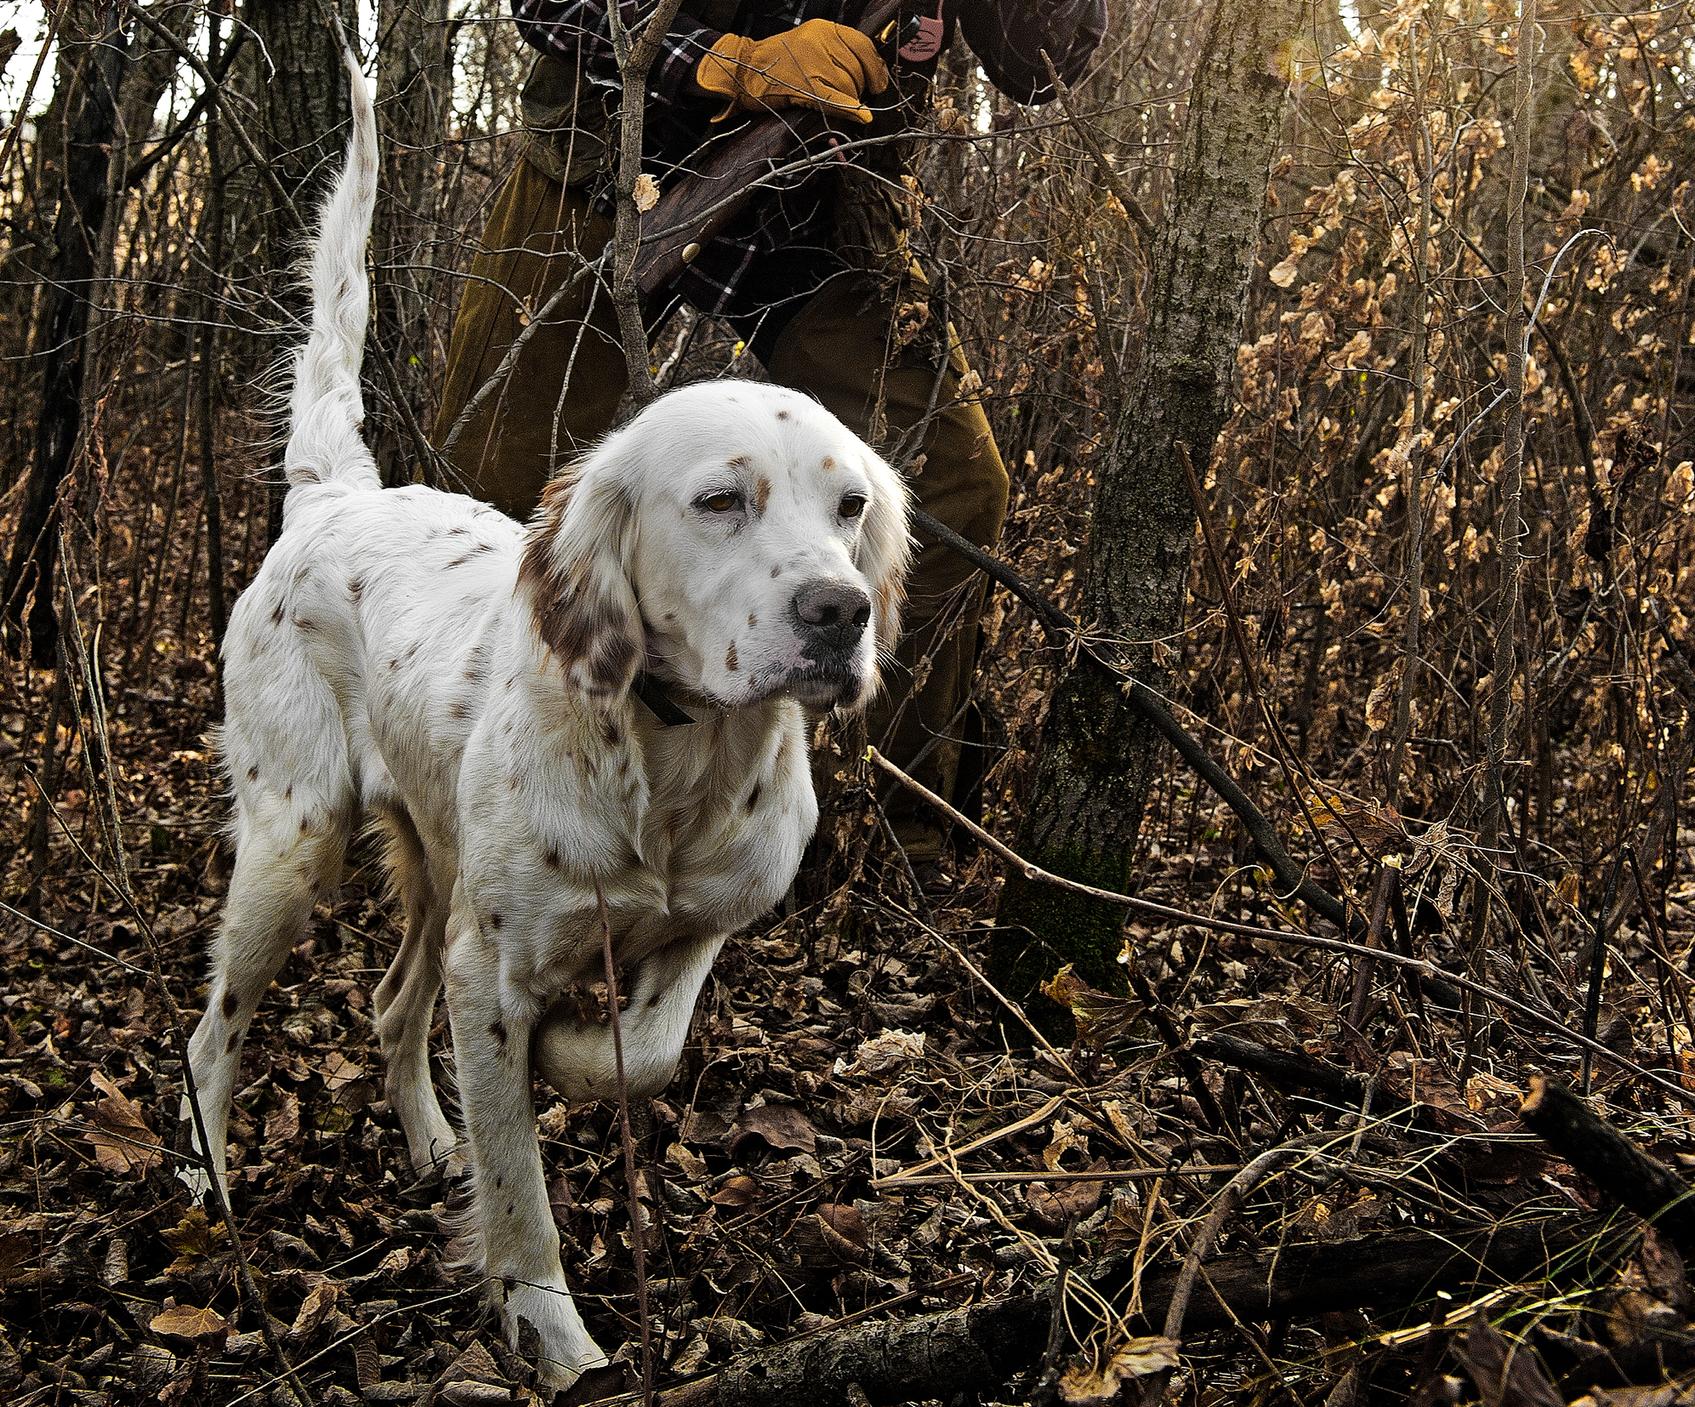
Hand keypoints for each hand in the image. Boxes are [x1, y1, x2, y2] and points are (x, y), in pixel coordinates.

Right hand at [695, 19, 890, 124]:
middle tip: (848, 97)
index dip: (875, 68)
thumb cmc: (777, 62)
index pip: (863, 46)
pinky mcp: (805, 85)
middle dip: (858, 88)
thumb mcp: (810, 46)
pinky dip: (850, 109)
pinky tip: (862, 116)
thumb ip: (837, 54)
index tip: (879, 84)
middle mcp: (821, 41)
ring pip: (848, 86)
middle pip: (857, 70)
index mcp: (825, 29)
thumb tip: (870, 73)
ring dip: (847, 100)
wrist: (744, 68)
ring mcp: (812, 63)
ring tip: (830, 101)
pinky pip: (835, 98)